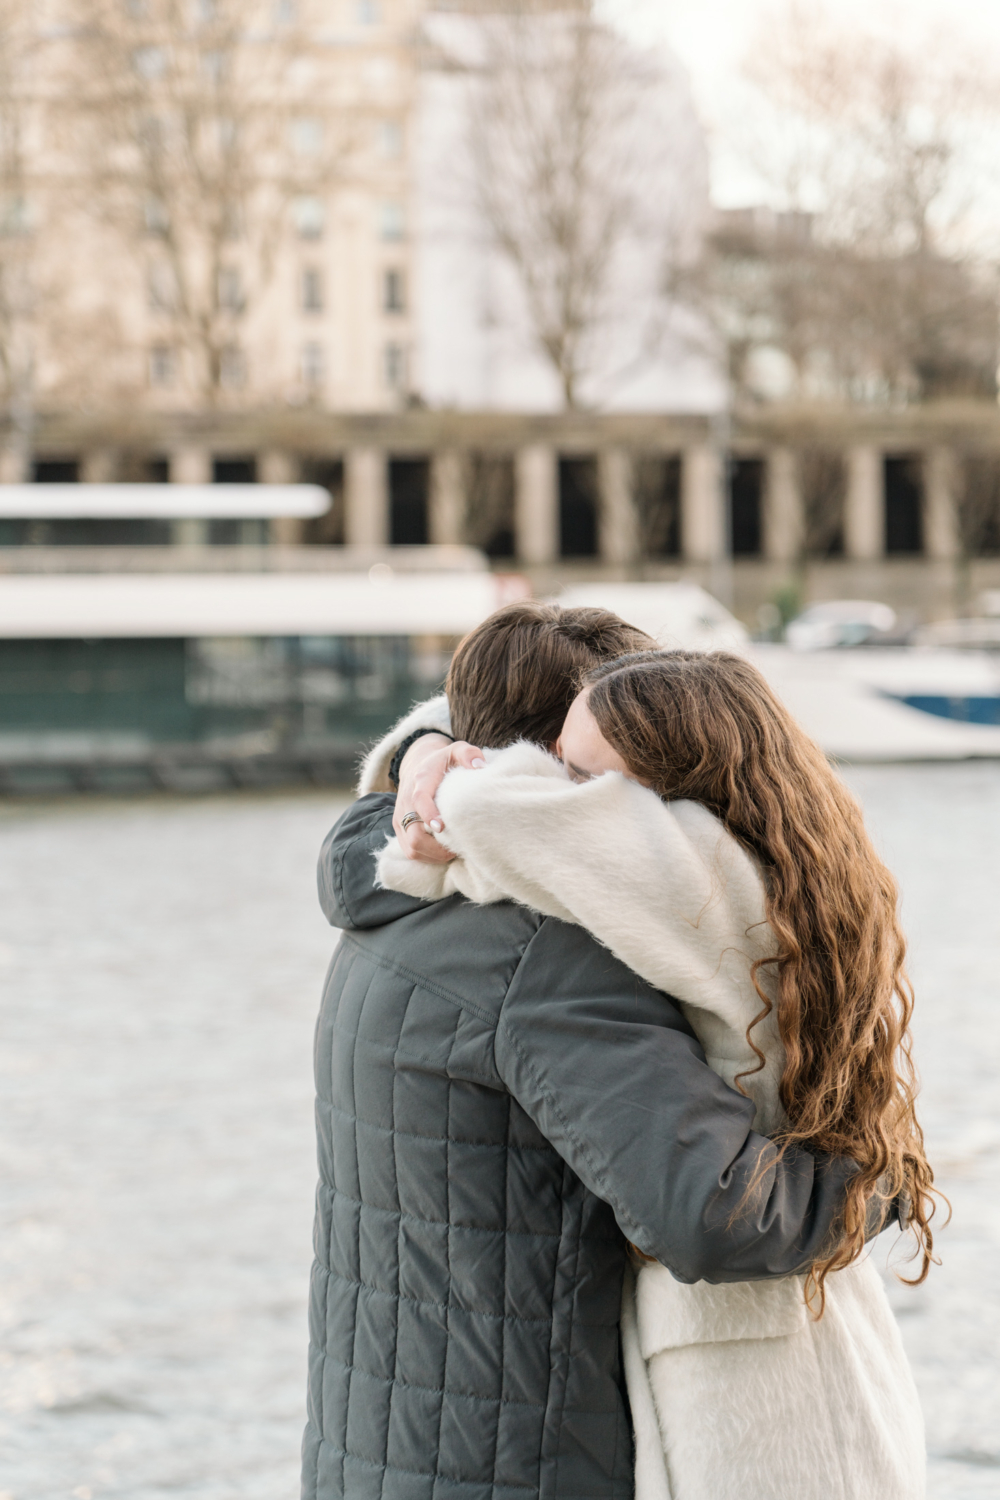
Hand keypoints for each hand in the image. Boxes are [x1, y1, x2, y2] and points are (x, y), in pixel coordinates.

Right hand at [392, 735, 485, 862]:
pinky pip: (410, 851)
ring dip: (434, 855)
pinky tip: (444, 851)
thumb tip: (480, 766)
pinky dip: (428, 857)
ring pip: (412, 849)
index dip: (429, 815)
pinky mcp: (400, 829)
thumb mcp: (455, 750)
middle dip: (437, 848)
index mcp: (420, 781)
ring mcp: (401, 818)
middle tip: (459, 847)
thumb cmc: (442, 762)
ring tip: (454, 851)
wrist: (416, 766)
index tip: (443, 827)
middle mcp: (406, 802)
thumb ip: (468, 754)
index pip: (420, 800)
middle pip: (414, 836)